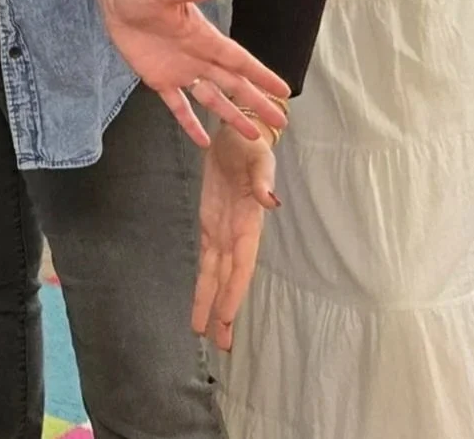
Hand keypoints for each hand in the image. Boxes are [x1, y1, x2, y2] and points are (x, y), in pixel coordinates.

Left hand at [103, 0, 290, 144]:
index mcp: (205, 38)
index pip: (240, 61)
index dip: (262, 76)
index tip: (284, 90)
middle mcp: (199, 57)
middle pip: (234, 85)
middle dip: (257, 102)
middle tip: (281, 121)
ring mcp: (180, 71)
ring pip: (212, 99)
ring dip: (231, 116)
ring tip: (251, 134)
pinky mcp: (158, 80)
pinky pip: (178, 106)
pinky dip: (190, 123)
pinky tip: (203, 141)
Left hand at [191, 123, 278, 350]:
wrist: (238, 130)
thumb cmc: (252, 144)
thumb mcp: (260, 157)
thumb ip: (264, 180)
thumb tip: (271, 201)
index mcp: (248, 222)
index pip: (240, 266)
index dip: (233, 292)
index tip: (225, 318)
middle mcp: (235, 233)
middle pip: (228, 278)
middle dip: (222, 309)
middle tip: (218, 343)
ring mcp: (222, 229)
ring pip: (215, 273)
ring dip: (210, 301)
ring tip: (204, 331)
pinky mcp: (209, 221)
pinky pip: (206, 256)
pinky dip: (203, 278)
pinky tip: (201, 297)